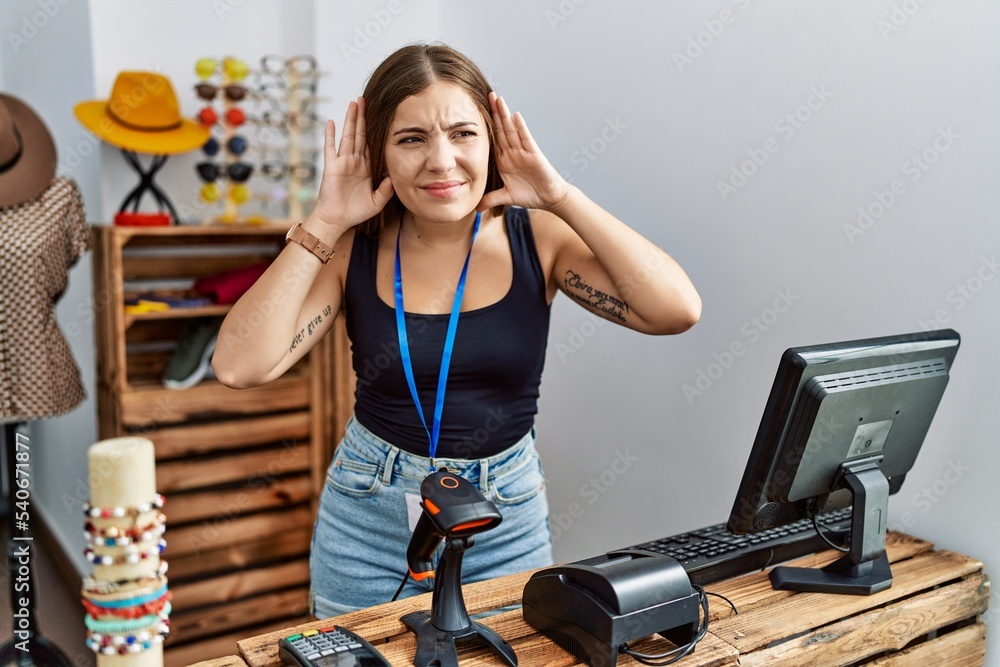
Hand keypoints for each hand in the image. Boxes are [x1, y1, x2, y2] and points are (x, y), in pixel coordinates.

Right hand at [310, 97, 393, 231]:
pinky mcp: (331, 167)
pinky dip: (330, 135)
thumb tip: (394, 178)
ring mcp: (342, 162)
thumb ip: (386, 190)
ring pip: (348, 137)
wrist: (337, 221)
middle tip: (366, 99)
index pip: (372, 144)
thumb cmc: (355, 212)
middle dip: (363, 117)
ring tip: (353, 103)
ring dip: (350, 120)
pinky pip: (330, 148)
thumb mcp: (376, 202)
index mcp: (366, 168)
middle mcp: (354, 162)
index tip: (381, 115)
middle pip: (360, 135)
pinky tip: (331, 122)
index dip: (375, 130)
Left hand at [477, 92, 570, 212]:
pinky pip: (526, 139)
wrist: (549, 199)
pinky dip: (521, 128)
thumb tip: (474, 208)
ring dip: (505, 115)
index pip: (492, 139)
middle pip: (501, 129)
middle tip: (486, 95)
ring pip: (512, 130)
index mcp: (504, 160)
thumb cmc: (530, 195)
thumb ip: (490, 199)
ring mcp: (523, 152)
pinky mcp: (534, 154)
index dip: (485, 125)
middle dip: (494, 112)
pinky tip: (515, 116)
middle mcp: (512, 152)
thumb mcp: (506, 197)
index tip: (475, 112)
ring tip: (498, 99)